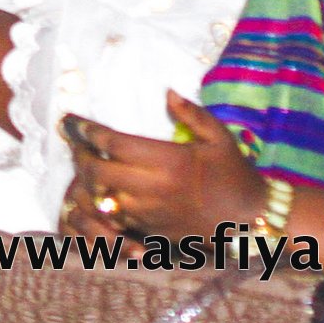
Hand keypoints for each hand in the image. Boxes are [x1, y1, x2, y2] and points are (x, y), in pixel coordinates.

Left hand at [61, 93, 270, 241]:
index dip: (87, 131)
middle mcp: (156, 188)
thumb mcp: (220, 137)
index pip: (114, 143)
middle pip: (99, 172)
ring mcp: (153, 213)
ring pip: (102, 198)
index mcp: (170, 161)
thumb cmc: (236, 173)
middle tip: (74, 144)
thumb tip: (166, 91)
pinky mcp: (153, 231)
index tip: (71, 121)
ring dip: (87, 181)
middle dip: (80, 156)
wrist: (252, 220)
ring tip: (82, 165)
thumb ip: (191, 113)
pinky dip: (103, 203)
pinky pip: (117, 217)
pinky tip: (99, 189)